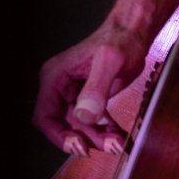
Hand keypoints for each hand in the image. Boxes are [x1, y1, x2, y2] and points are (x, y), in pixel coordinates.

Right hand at [31, 20, 145, 156]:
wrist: (133, 32)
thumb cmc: (120, 39)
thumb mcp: (110, 62)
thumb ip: (96, 88)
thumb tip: (85, 115)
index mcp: (56, 76)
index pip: (45, 115)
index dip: (58, 135)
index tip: (79, 146)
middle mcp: (61, 87)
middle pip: (65, 125)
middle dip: (86, 140)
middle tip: (109, 146)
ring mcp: (75, 94)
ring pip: (81, 127)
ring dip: (99, 138)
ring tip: (119, 142)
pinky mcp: (91, 99)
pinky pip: (94, 122)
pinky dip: (107, 132)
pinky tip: (120, 135)